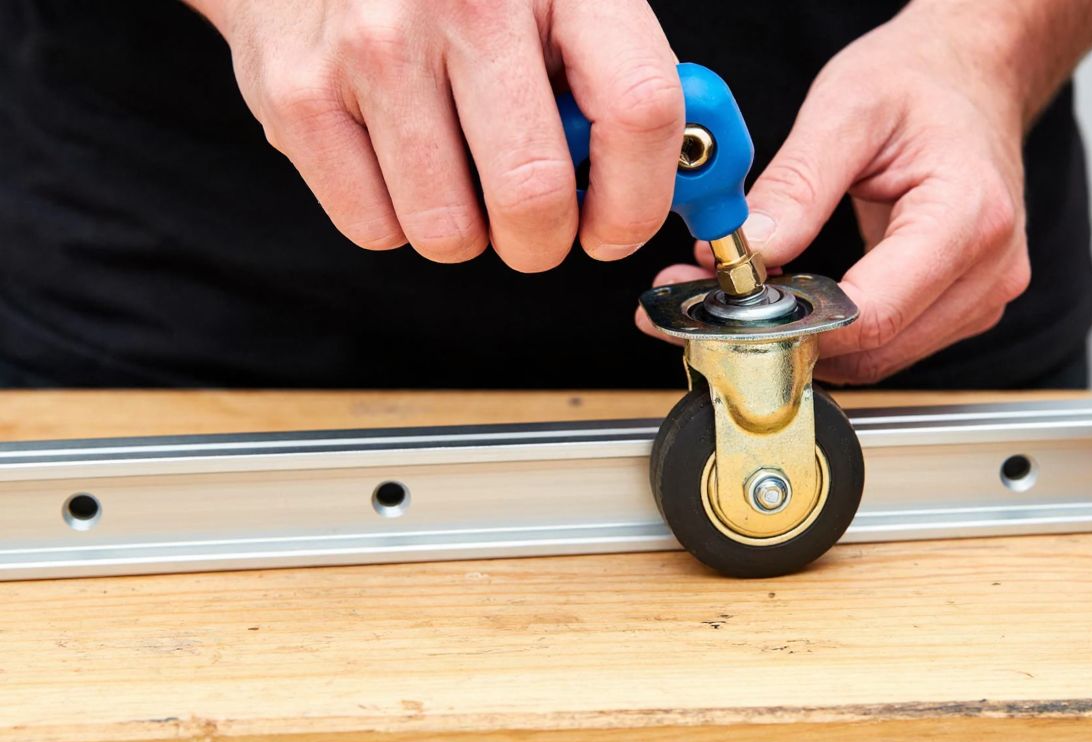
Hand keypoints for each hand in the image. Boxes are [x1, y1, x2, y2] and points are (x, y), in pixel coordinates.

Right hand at [185, 0, 682, 269]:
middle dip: (543, 241)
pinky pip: (375, 228)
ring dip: (466, 231)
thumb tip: (665, 186)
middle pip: (534, 196)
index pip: (639, 111)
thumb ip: (618, 78)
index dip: (638, 199)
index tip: (615, 226)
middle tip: (535, 223)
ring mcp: (373, 49)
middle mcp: (462, 5)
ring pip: (449, 232)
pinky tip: (397, 157)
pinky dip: (397, 218)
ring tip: (456, 170)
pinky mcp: (298, 93)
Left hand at [638, 3, 1035, 383]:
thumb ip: (795, 186)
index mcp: (967, 215)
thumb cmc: (919, 80)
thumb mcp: (845, 109)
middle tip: (721, 304)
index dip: (796, 324)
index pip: (874, 312)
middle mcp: (988, 268)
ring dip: (814, 340)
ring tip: (759, 294)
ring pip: (882, 358)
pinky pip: (895, 343)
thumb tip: (748, 251)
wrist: (971, 73)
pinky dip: (841, 332)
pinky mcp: (966, 305)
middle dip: (792, 335)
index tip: (731, 309)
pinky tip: (803, 296)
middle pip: (876, 349)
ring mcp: (983, 293)